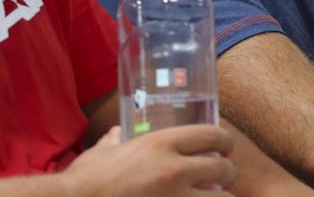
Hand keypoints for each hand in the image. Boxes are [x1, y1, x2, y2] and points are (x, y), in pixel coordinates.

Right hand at [61, 125, 237, 196]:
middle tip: (223, 179)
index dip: (224, 142)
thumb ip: (115, 140)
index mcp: (160, 144)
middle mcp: (174, 170)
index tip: (224, 149)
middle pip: (225, 168)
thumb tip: (117, 134)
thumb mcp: (103, 152)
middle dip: (229, 174)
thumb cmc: (84, 181)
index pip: (212, 134)